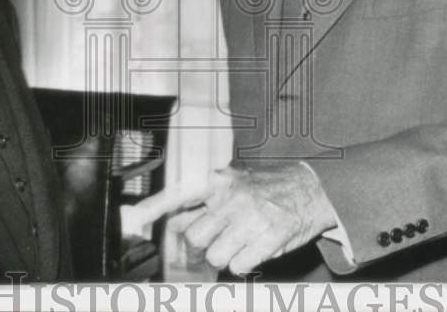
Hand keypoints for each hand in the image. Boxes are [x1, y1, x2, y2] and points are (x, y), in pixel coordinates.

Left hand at [135, 161, 337, 275]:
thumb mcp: (234, 181)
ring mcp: (250, 219)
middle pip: (194, 236)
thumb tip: (170, 221)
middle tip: (218, 238)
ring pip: (214, 256)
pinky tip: (254, 248)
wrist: (313, 189)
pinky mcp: (268, 240)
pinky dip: (243, 263)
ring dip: (224, 255)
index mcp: (220, 180)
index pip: (179, 193)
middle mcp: (232, 198)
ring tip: (241, 240)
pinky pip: (237, 266)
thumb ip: (203, 200)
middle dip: (202, 244)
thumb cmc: (268, 187)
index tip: (133, 218)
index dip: (154, 207)